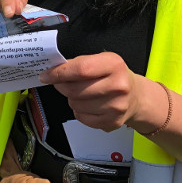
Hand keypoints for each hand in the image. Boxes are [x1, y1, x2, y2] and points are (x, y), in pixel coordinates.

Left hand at [40, 52, 154, 132]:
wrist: (136, 96)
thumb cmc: (112, 75)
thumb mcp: (100, 61)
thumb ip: (78, 63)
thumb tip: (53, 71)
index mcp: (114, 64)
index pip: (80, 69)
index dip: (59, 73)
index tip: (46, 75)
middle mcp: (118, 85)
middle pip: (75, 90)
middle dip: (62, 86)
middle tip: (61, 84)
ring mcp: (117, 106)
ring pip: (76, 105)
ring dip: (71, 99)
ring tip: (80, 94)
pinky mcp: (113, 122)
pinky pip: (82, 118)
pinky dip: (79, 112)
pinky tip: (87, 105)